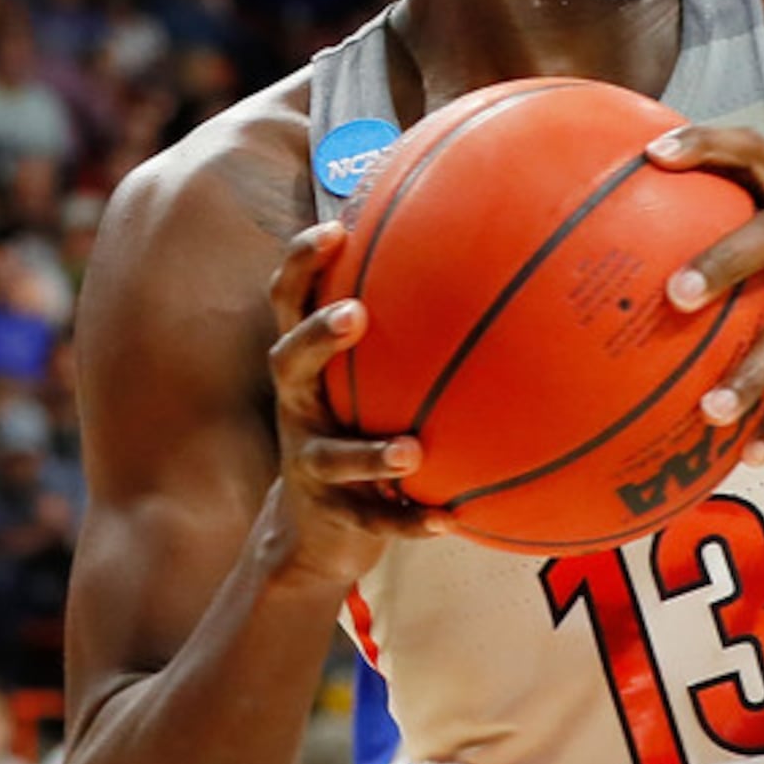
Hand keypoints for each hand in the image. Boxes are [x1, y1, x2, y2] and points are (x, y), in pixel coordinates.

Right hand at [266, 222, 446, 583]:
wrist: (316, 533)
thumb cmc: (355, 430)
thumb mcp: (365, 381)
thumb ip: (402, 332)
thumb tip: (475, 259)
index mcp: (308, 370)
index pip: (289, 304)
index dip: (302, 265)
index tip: (335, 230)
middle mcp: (299, 408)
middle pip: (288, 362)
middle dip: (317, 336)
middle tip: (355, 315)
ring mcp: (311, 464)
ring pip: (330, 456)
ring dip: (369, 454)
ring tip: (410, 451)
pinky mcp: (335, 515)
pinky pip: (374, 521)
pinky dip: (409, 522)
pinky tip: (450, 520)